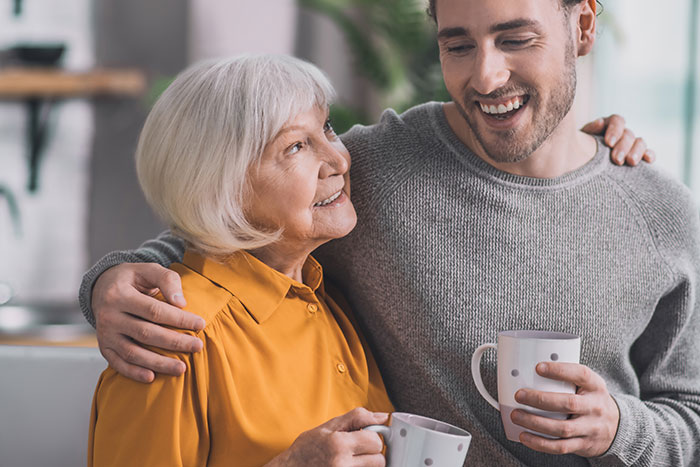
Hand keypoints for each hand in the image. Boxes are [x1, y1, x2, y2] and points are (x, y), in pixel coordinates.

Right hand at [92, 263, 205, 382]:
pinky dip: (133, 373)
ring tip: (181, 368)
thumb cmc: (133, 279)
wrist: (102, 287)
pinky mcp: (104, 347)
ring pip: (132, 353)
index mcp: (119, 295)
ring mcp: (104, 334)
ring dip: (158, 363)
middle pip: (146, 333)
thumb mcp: (148, 270)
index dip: (179, 319)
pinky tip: (151, 377)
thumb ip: (167, 280)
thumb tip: (181, 303)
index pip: (154, 311)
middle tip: (197, 347)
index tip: (201, 325)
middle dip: (175, 342)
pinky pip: (118, 363)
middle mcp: (109, 316)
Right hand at [267, 408, 388, 466]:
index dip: (371, 437)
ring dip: (366, 465)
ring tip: (351, 460)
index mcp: (339, 444)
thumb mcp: (328, 427)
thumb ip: (357, 418)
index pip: (375, 441)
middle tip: (357, 450)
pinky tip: (347, 466)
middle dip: (371, 453)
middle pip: (379, 460)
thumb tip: (383, 417)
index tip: (363, 437)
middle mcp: (342, 465)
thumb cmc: (307, 448)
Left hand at [511, 362, 619, 456]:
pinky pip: (560, 446)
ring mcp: (591, 428)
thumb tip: (530, 370)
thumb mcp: (588, 384)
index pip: (580, 374)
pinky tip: (525, 436)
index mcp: (595, 386)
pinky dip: (540, 443)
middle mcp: (595, 407)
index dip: (559, 371)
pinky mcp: (583, 445)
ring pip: (562, 428)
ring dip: (535, 423)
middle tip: (519, 395)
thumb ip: (567, 378)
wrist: (617, 427)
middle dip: (540, 400)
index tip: (538, 367)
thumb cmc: (591, 400)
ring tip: (516, 416)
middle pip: (568, 403)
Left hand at [581, 114, 655, 165]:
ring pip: (640, 142)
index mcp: (607, 125)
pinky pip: (647, 153)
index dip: (615, 130)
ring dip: (637, 151)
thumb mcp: (579, 140)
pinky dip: (649, 155)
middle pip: (628, 134)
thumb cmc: (576, 151)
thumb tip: (600, 123)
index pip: (617, 120)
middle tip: (617, 160)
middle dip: (623, 147)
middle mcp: (620, 133)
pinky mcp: (635, 156)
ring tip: (630, 162)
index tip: (609, 143)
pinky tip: (648, 160)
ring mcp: (629, 145)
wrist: (577, 166)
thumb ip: (589, 131)